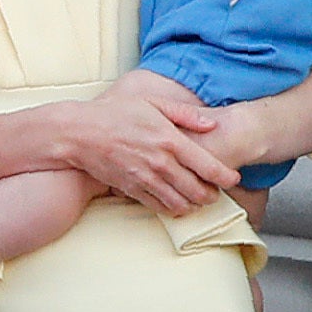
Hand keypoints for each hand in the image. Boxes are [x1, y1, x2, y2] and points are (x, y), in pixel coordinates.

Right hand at [57, 92, 232, 216]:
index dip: (226, 177)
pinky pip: (160, 208)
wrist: (78, 132)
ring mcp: (146, 179)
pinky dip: (173, 209)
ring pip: (182, 204)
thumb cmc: (114, 112)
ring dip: (194, 205)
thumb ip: (185, 114)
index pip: (208, 166)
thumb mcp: (152, 102)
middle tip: (216, 191)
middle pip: (199, 191)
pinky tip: (177, 203)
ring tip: (198, 199)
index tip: (233, 179)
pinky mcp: (132, 190)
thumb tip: (212, 124)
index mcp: (170, 140)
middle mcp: (161, 163)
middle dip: (212, 195)